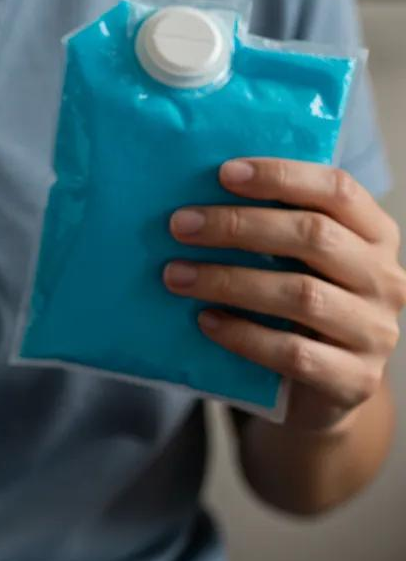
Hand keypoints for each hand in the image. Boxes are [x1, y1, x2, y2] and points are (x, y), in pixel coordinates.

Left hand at [164, 158, 404, 431]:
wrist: (323, 388)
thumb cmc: (298, 303)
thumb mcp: (296, 259)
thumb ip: (270, 225)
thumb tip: (196, 196)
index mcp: (374, 234)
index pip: (337, 189)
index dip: (282, 176)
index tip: (223, 173)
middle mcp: (385, 279)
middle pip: (313, 236)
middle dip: (238, 226)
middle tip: (180, 225)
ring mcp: (375, 331)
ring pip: (300, 294)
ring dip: (228, 280)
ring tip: (176, 274)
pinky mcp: (354, 379)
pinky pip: (293, 352)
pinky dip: (243, 334)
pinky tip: (206, 320)